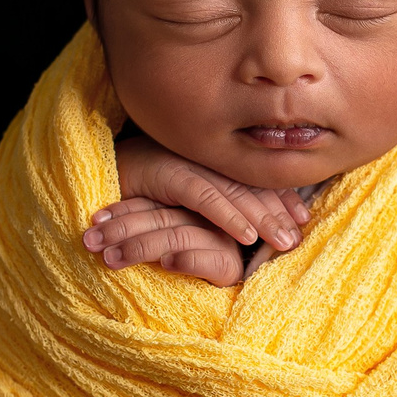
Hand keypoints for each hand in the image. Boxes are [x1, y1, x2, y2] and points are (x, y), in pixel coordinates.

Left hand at [82, 199, 247, 284]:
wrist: (214, 310)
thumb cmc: (172, 279)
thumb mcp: (155, 244)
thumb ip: (142, 229)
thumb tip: (96, 228)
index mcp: (189, 206)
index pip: (151, 203)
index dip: (121, 210)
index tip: (93, 221)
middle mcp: (205, 220)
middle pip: (160, 217)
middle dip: (121, 228)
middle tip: (90, 242)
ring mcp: (220, 241)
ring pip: (178, 234)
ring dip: (141, 246)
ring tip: (112, 258)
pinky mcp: (228, 266)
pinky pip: (207, 259)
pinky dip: (186, 260)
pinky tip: (166, 264)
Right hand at [109, 134, 310, 252]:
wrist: (93, 177)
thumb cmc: (136, 191)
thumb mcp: (178, 197)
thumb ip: (208, 203)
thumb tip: (243, 225)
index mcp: (207, 158)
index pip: (251, 177)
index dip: (278, 196)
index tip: (303, 218)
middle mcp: (200, 155)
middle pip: (248, 183)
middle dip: (277, 209)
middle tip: (300, 236)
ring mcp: (184, 160)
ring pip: (233, 190)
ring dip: (261, 217)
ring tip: (283, 241)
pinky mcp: (165, 171)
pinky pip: (202, 197)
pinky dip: (226, 216)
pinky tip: (246, 236)